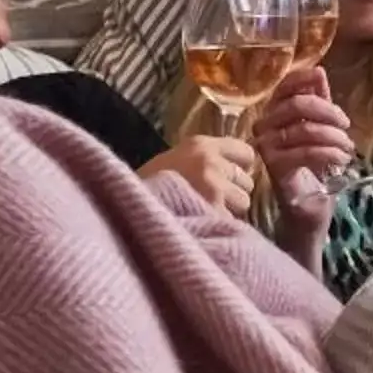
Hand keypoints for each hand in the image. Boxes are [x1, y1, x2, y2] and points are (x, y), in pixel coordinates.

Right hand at [141, 135, 259, 217]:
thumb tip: (230, 170)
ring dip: (230, 210)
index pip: (246, 152)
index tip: (231, 177)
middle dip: (234, 192)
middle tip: (212, 200)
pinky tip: (203, 226)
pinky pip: (232, 222)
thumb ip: (201, 161)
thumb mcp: (172, 160)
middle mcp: (212, 163)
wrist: (126, 208)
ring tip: (206, 213)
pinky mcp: (215, 214)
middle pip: (247, 181)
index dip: (240, 167)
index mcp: (200, 145)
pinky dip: (221, 226)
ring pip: (243, 203)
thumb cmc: (145, 186)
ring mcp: (215, 189)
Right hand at [250, 67, 353, 201]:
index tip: (323, 80)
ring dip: (334, 137)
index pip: (284, 86)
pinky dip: (329, 153)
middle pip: (296, 105)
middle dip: (328, 111)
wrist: (307, 206)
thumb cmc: (313, 166)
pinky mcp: (273, 166)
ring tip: (348, 148)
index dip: (304, 78)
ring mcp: (265, 147)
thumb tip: (319, 72)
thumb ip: (319, 101)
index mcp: (274, 113)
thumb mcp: (321, 129)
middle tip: (346, 124)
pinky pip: (305, 151)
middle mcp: (263, 126)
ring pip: (304, 129)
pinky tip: (342, 159)